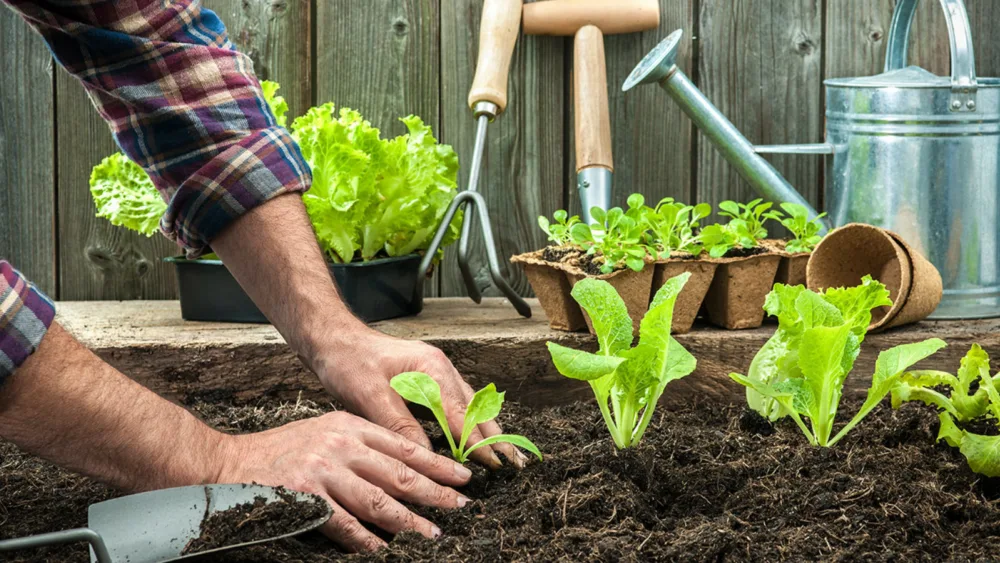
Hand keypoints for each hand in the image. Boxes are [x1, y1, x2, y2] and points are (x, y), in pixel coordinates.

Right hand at [217, 410, 471, 551]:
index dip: (437, 463)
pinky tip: (383, 549)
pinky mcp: (305, 497)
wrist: (228, 462)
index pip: (404, 446)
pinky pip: (345, 524)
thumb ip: (360, 446)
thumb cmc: (281, 451)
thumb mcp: (325, 432)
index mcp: (350, 426)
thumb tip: (402, 471)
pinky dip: (367, 539)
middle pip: (399, 473)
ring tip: (433, 534)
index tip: (463, 477)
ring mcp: (323, 470)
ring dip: (409, 521)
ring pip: (378, 500)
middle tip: (460, 507)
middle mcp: (341, 445)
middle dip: (435, 492)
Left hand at [315, 334, 528, 468]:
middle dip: (495, 436)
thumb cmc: (348, 361)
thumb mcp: (370, 396)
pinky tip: (475, 437)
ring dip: (486, 430)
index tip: (494, 465)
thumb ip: (400, 425)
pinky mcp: (428, 379)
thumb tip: (426, 457)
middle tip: (514, 464)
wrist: (333, 338)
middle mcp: (440, 368)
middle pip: (476, 407)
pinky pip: (456, 403)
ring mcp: (436, 372)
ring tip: (504, 454)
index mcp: (431, 368)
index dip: (478, 442)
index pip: (462, 413)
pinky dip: (469, 422)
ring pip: (470, 405)